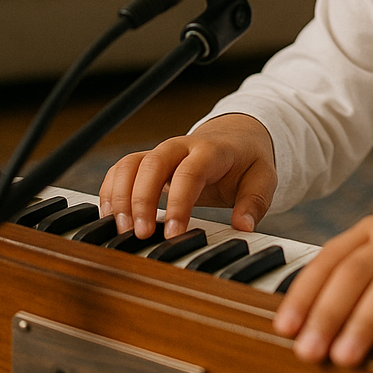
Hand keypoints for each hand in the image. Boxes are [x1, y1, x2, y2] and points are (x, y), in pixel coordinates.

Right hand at [98, 113, 276, 239]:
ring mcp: (161, 152)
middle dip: (141, 200)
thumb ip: (255, 201)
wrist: (237, 137)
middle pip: (152, 164)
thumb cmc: (247, 161)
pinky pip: (120, 170)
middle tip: (140, 235)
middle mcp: (181, 147)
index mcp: (212, 150)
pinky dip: (110, 191)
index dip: (179, 203)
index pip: (190, 172)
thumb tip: (243, 227)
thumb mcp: (263, 177)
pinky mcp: (147, 162)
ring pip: (130, 165)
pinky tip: (109, 218)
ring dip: (120, 197)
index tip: (173, 234)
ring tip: (120, 231)